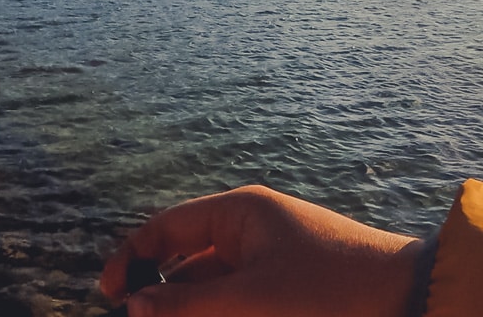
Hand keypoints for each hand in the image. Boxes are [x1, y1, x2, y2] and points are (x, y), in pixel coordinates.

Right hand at [101, 185, 423, 316]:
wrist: (410, 301)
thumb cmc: (331, 289)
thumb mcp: (253, 298)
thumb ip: (188, 302)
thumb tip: (132, 306)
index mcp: (237, 212)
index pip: (167, 227)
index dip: (132, 256)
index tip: (108, 291)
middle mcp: (248, 227)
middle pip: (185, 258)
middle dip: (160, 292)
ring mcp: (268, 255)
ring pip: (210, 282)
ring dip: (189, 306)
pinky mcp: (284, 282)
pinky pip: (236, 294)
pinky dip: (217, 310)